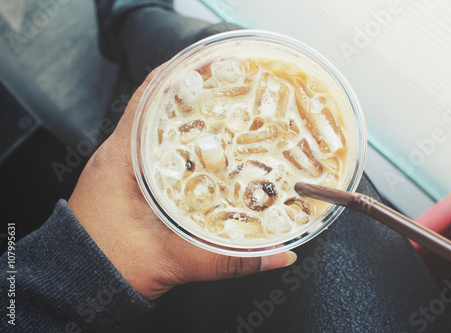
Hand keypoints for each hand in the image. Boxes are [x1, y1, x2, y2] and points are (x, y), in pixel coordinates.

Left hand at [68, 66, 296, 300]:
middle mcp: (119, 155)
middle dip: (196, 96)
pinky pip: (157, 152)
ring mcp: (122, 168)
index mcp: (122, 158)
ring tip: (227, 116)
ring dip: (190, 121)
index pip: (149, 96)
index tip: (214, 65)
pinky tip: (208, 156)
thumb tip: (279, 254)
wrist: (76, 285)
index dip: (181, 74)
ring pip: (158, 130)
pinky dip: (182, 146)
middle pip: (158, 108)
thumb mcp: (172, 260)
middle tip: (233, 93)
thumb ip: (227, 259)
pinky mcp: (127, 183)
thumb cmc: (107, 266)